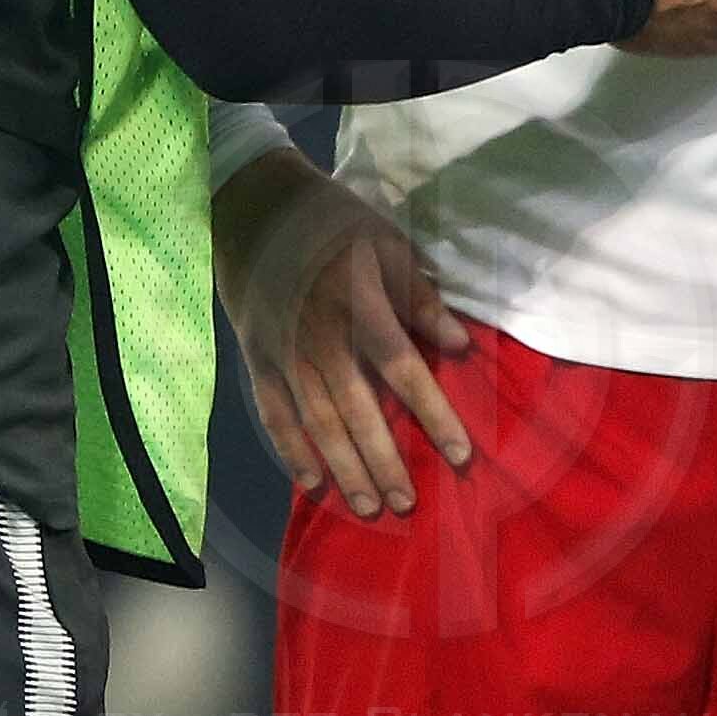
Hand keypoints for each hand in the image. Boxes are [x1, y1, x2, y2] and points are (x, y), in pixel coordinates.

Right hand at [220, 146, 472, 519]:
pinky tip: (313, 484)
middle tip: (409, 504)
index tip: (462, 455)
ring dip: (344, 468)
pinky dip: (291, 451)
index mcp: (360, 306)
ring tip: (371, 507)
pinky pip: (274, 414)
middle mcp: (320, 338)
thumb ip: (422, 300)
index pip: (404, 371)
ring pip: (316, 422)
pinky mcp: (257, 359)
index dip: (433, 415)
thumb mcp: (387, 245)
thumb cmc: (333, 224)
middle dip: (384, 461)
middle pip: (357, 410)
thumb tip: (462, 346)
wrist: (254, 208)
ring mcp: (284, 353)